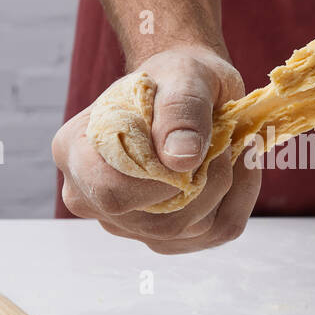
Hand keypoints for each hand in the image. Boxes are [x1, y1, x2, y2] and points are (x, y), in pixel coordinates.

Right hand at [52, 47, 260, 253]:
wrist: (186, 91)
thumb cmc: (176, 78)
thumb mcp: (183, 77)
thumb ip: (180, 110)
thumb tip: (180, 161)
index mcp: (76, 153)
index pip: (111, 193)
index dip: (162, 181)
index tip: (196, 144)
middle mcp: (91, 197)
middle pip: (157, 222)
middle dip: (207, 183)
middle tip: (225, 140)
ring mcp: (127, 223)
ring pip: (190, 231)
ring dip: (226, 188)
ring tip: (229, 146)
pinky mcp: (164, 237)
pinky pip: (214, 233)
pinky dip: (238, 199)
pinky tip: (237, 167)